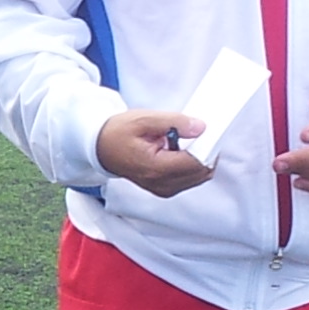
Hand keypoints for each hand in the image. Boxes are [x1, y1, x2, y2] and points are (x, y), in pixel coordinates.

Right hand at [96, 110, 215, 197]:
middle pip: (201, 172)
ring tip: (183, 141)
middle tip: (194, 132)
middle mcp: (162, 184)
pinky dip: (192, 164)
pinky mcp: (165, 189)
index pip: (196, 162)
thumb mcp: (144, 119)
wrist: (101, 147)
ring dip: (199, 158)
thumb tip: (200, 127)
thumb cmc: (118, 133)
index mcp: (156, 168)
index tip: (206, 131)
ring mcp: (164, 189)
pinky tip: (179, 150)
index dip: (207, 146)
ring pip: (199, 177)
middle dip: (205, 152)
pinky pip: (190, 179)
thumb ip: (174, 122)